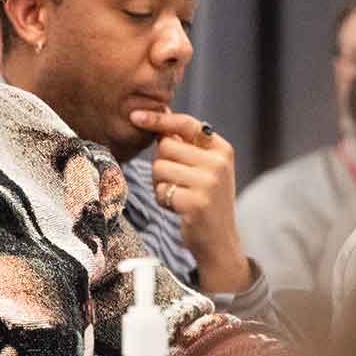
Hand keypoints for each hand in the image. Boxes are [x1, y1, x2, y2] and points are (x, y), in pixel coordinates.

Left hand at [130, 109, 252, 292]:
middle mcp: (218, 162)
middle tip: (176, 182)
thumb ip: (185, 145)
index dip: (159, 119)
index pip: (186, 124)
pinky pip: (160, 190)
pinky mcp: (196, 202)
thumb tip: (158, 116)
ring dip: (161, 184)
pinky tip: (178, 208)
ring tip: (179, 195)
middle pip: (165, 147)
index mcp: (221, 149)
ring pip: (159, 168)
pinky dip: (163, 200)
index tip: (134, 115)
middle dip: (161, 164)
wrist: (219, 240)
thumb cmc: (204, 199)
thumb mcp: (203, 168)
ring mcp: (209, 182)